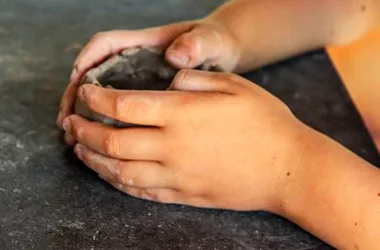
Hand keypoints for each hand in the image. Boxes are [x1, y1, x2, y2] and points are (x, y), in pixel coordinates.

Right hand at [57, 18, 239, 128]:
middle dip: (77, 97)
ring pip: (103, 94)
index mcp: (145, 44)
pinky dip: (108, 124)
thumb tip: (175, 56)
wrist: (226, 54)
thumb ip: (195, 44)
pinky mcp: (148, 98)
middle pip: (95, 73)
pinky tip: (103, 143)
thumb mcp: (209, 40)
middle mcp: (136, 62)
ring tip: (75, 138)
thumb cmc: (215, 42)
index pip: (106, 45)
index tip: (77, 82)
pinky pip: (120, 109)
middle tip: (69, 122)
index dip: (87, 60)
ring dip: (87, 115)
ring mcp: (139, 80)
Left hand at [61, 69, 308, 211]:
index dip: (97, 99)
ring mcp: (177, 176)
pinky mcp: (184, 195)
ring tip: (80, 149)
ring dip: (93, 159)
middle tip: (73, 122)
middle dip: (84, 131)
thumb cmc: (265, 123)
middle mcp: (173, 147)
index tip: (87, 94)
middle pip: (112, 141)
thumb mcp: (233, 85)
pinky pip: (140, 192)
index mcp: (183, 115)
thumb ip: (193, 81)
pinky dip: (117, 182)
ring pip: (119, 171)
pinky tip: (109, 174)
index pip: (123, 105)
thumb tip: (166, 84)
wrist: (288, 169)